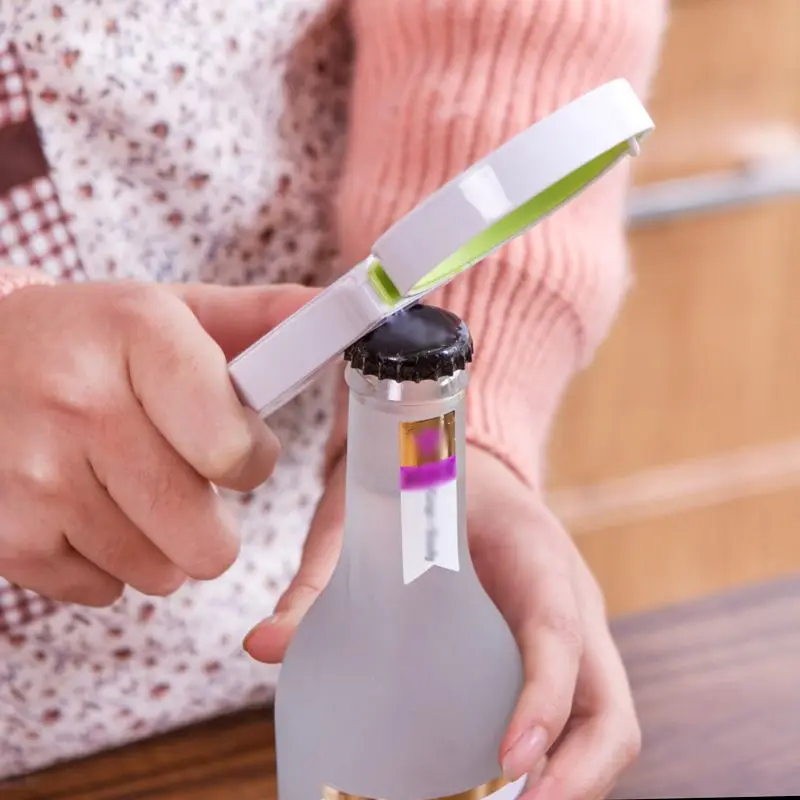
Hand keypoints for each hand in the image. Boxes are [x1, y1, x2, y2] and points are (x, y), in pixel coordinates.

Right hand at [0, 280, 314, 605]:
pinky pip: (105, 589)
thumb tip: (338, 312)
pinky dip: (109, 560)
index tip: (237, 447)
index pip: (234, 448)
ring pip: (161, 573)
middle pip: (206, 538)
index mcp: (138, 333)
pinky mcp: (7, 535)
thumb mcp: (172, 310)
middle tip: (184, 477)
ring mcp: (34, 477)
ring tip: (127, 486)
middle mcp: (80, 404)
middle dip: (214, 520)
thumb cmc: (90, 340)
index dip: (251, 459)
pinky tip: (85, 505)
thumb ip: (263, 317)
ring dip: (162, 542)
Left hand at [244, 444, 640, 799]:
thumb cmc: (424, 483)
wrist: (464, 462)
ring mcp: (570, 635)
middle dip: (578, 773)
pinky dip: (551, 766)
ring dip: (570, 781)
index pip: (558, 629)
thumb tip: (261, 646)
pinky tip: (495, 790)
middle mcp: (569, 601)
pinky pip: (573, 721)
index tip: (510, 758)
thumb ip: (323, 575)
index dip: (544, 698)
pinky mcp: (553, 657)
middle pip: (609, 705)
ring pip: (602, 724)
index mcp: (534, 553)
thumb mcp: (374, 515)